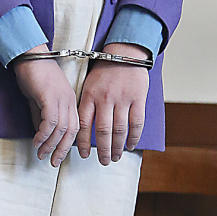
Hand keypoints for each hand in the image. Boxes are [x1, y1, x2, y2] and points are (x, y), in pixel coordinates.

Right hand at [13, 47, 79, 165]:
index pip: (74, 127)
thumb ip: (41, 115)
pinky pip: (50, 121)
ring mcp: (62, 99)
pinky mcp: (50, 97)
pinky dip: (43, 134)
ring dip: (50, 144)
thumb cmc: (34, 73)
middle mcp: (70, 101)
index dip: (67, 144)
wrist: (29, 55)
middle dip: (61, 149)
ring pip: (61, 129)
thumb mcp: (38, 99)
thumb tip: (41, 133)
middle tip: (52, 162)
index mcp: (70, 100)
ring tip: (41, 155)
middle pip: (71, 131)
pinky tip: (36, 142)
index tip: (58, 155)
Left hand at [77, 42, 148, 164]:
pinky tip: (131, 145)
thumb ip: (85, 104)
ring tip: (115, 157)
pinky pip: (136, 122)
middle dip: (102, 150)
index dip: (82, 142)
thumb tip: (78, 127)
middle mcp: (104, 99)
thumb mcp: (88, 84)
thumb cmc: (104, 71)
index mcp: (89, 96)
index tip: (83, 155)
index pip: (82, 124)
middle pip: (102, 131)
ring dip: (117, 147)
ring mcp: (122, 99)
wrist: (125, 53)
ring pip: (119, 130)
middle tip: (103, 161)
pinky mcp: (138, 98)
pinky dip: (134, 137)